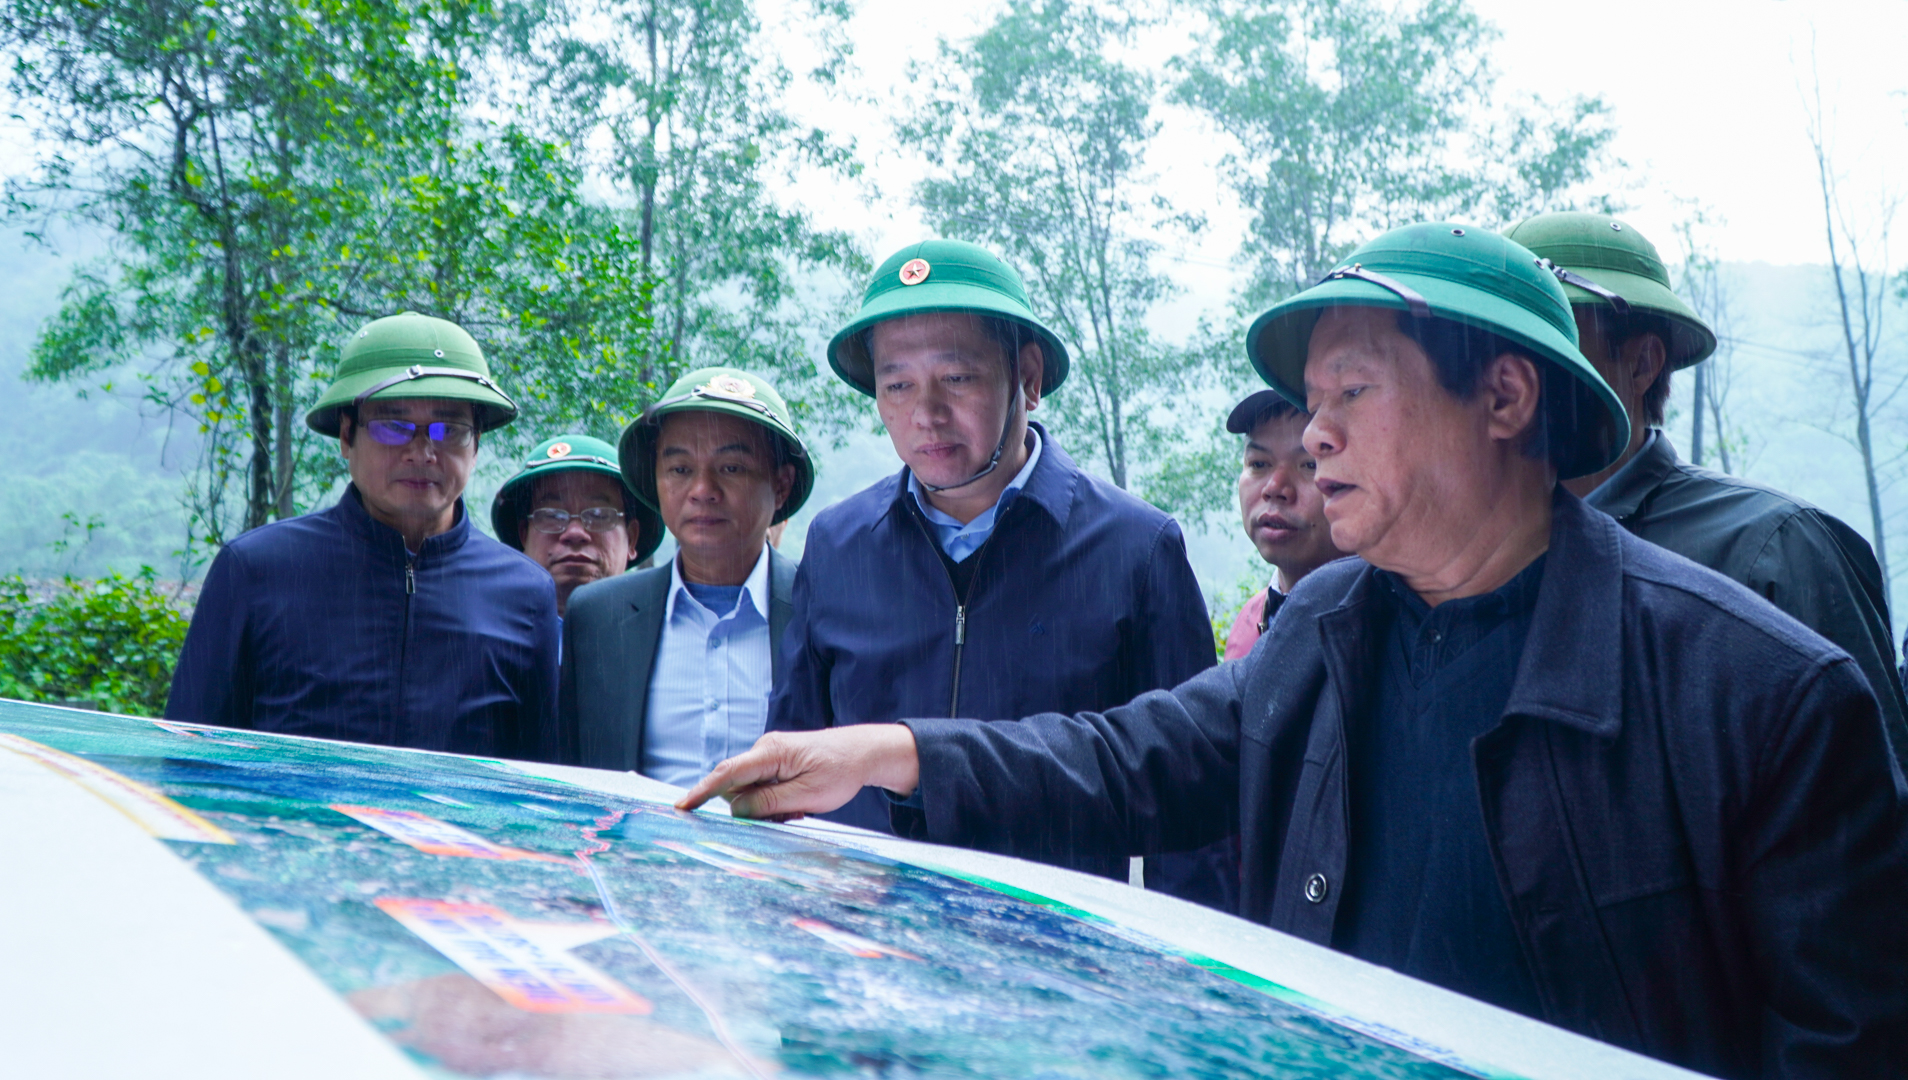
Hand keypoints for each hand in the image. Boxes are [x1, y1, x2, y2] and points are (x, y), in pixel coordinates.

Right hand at [675, 726, 920, 819]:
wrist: (864, 752)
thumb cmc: (840, 771)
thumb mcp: (806, 795)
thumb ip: (768, 803)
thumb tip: (734, 810)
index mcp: (770, 753)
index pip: (726, 774)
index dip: (701, 792)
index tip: (681, 807)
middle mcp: (765, 750)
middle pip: (736, 786)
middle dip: (752, 808)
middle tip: (788, 815)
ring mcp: (770, 755)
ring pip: (750, 790)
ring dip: (767, 807)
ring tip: (799, 807)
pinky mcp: (777, 763)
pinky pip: (763, 787)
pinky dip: (775, 801)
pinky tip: (797, 803)